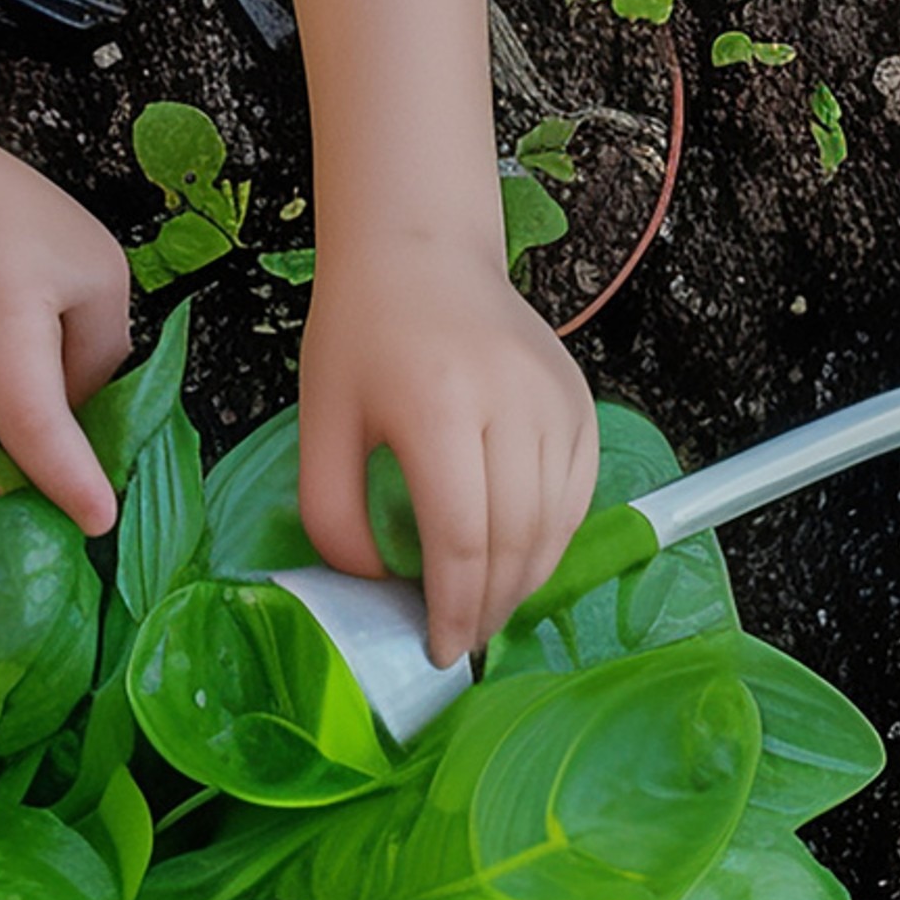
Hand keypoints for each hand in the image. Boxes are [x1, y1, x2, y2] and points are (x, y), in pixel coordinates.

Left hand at [296, 232, 599, 668]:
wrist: (419, 251)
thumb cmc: (361, 334)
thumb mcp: (319, 423)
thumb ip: (333, 517)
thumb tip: (379, 586)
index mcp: (436, 404)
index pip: (461, 538)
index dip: (452, 609)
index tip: (436, 649)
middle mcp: (509, 399)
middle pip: (516, 541)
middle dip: (490, 608)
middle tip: (459, 641)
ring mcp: (556, 398)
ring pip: (555, 525)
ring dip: (524, 584)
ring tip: (485, 609)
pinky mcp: (580, 399)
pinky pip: (579, 494)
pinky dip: (552, 540)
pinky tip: (516, 559)